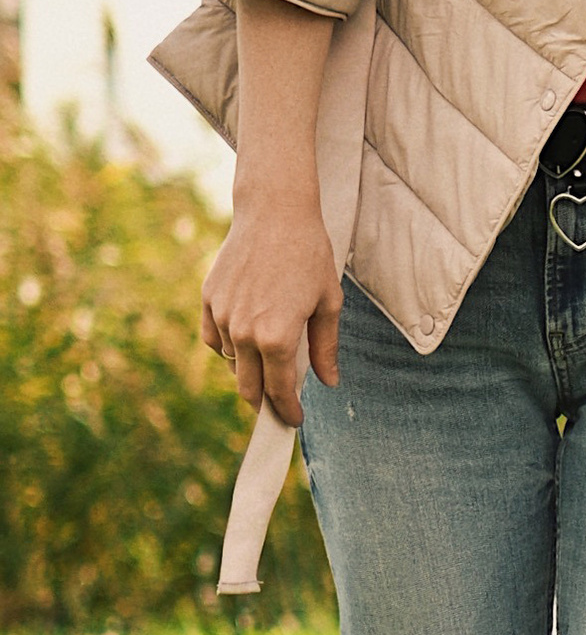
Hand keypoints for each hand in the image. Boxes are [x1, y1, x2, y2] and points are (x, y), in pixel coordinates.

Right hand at [201, 188, 341, 429]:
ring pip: (230, 362)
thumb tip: (329, 382)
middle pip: (249, 387)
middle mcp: (243, 333)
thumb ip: (325, 348)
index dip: (288, 411)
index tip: (293, 421)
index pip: (280, 391)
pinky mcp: (208, 300)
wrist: (274, 214)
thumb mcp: (328, 304)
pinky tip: (242, 342)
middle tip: (277, 409)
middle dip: (264, 403)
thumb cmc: (309, 256)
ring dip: (247, 370)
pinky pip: (212, 338)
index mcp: (277, 338)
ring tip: (266, 364)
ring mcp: (221, 316)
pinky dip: (225, 347)